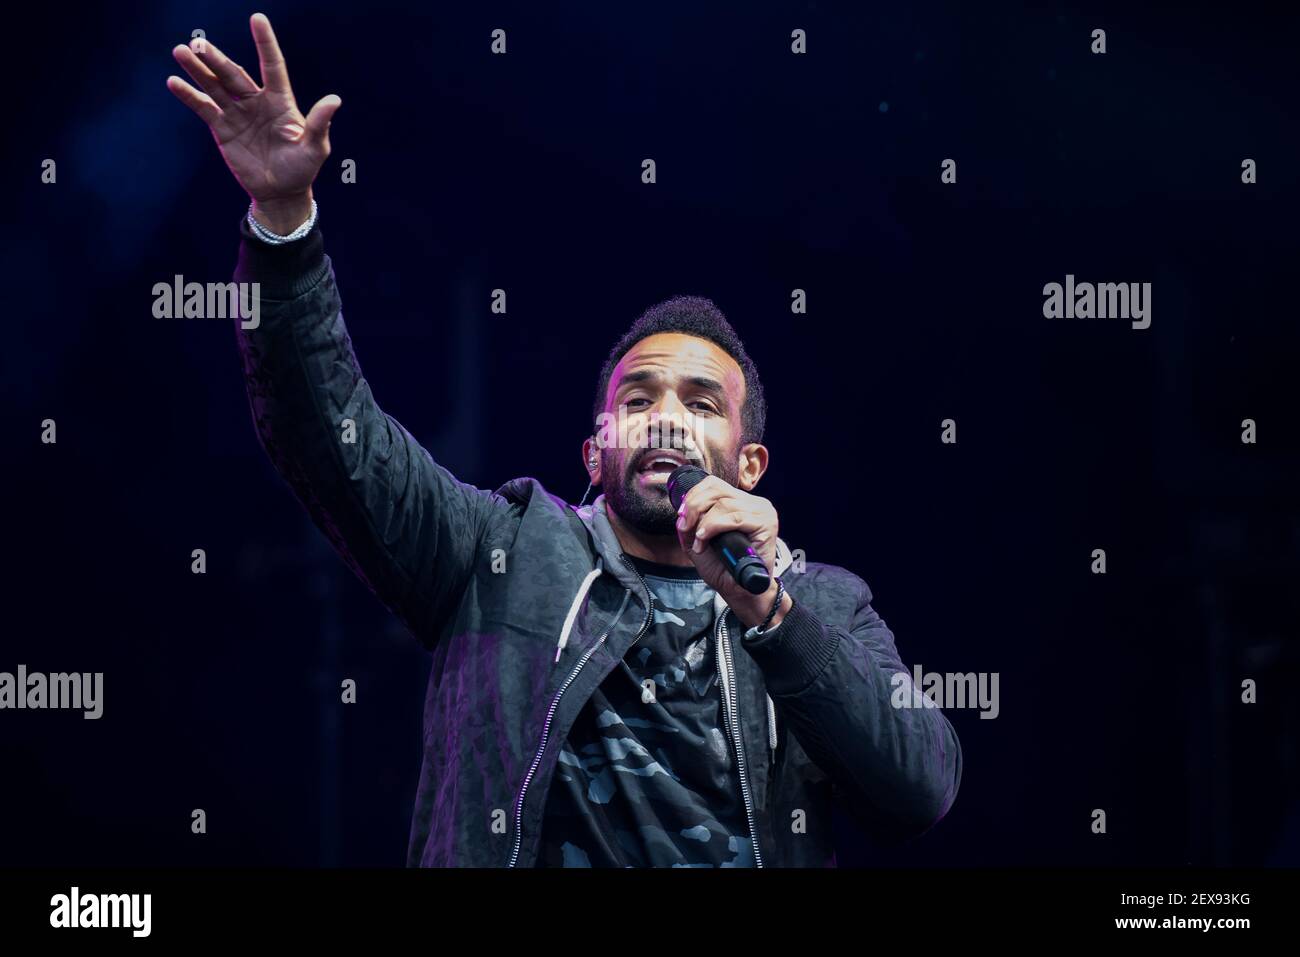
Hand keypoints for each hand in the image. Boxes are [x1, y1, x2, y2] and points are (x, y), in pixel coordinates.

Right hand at [167, 13, 340, 230]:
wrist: (280, 193)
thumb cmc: (302, 169)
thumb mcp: (314, 149)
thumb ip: (319, 124)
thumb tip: (334, 99)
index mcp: (281, 101)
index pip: (273, 65)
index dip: (265, 43)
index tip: (257, 18)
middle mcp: (257, 101)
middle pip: (234, 74)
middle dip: (216, 59)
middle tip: (197, 44)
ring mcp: (238, 113)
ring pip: (215, 86)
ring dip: (198, 70)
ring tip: (181, 52)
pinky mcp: (223, 128)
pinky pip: (204, 107)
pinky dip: (189, 95)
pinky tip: (174, 82)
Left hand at [674, 476, 789, 628]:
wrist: (740, 591)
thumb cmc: (723, 567)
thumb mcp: (698, 541)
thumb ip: (689, 525)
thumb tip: (682, 512)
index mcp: (741, 502)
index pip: (714, 484)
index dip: (694, 495)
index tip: (681, 515)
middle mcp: (754, 503)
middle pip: (717, 490)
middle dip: (694, 506)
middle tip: (685, 526)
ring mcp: (762, 512)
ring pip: (724, 504)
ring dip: (704, 523)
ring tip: (699, 542)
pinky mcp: (766, 524)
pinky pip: (735, 518)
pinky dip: (714, 527)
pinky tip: (705, 540)